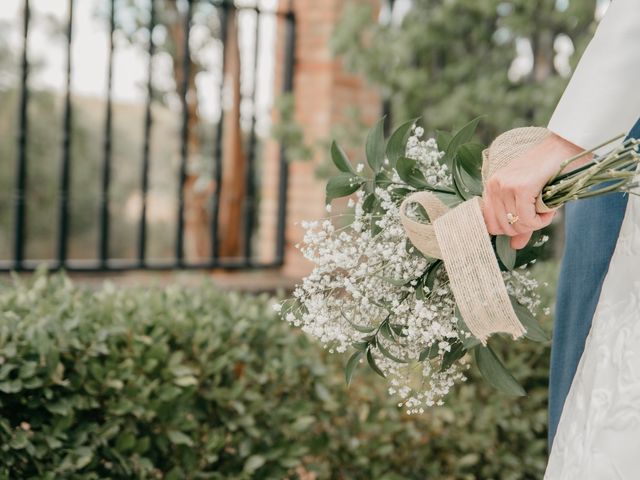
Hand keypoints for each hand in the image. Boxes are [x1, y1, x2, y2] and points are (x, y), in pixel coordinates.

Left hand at [482, 132, 591, 249]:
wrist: (565, 147)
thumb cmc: (549, 173)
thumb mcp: (530, 200)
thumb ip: (521, 223)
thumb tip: (515, 247)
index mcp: (492, 187)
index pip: (490, 224)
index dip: (510, 229)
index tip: (526, 221)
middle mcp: (494, 186)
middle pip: (503, 228)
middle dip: (525, 228)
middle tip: (540, 215)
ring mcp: (506, 186)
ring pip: (516, 225)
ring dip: (536, 223)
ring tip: (546, 209)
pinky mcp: (521, 187)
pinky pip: (527, 219)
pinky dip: (541, 221)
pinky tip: (549, 209)